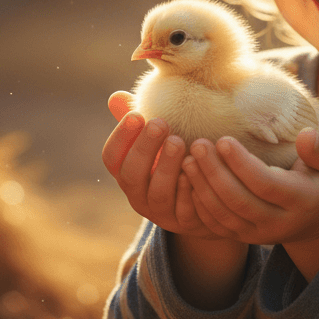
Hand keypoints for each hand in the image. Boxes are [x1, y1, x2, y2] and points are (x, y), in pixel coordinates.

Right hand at [101, 91, 221, 238]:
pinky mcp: (187, 222)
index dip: (121, 137)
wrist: (207, 196)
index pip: (112, 158)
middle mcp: (139, 195)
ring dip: (166, 167)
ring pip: (158, 194)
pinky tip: (195, 168)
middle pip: (131, 176)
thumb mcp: (158, 140)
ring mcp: (162, 212)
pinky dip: (189, 190)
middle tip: (160, 123)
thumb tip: (116, 97)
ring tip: (178, 141)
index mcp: (127, 172)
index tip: (136, 114)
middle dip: (144, 148)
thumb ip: (140, 122)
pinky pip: (186, 210)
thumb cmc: (175, 158)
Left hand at [182, 129, 318, 276]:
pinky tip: (189, 181)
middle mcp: (279, 222)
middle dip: (214, 173)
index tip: (223, 139)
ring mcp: (259, 234)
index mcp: (302, 201)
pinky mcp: (245, 238)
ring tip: (188, 159)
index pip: (266, 184)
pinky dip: (199, 205)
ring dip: (202, 188)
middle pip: (239, 201)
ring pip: (224, 216)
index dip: (242, 164)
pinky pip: (217, 226)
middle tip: (198, 144)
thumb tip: (305, 135)